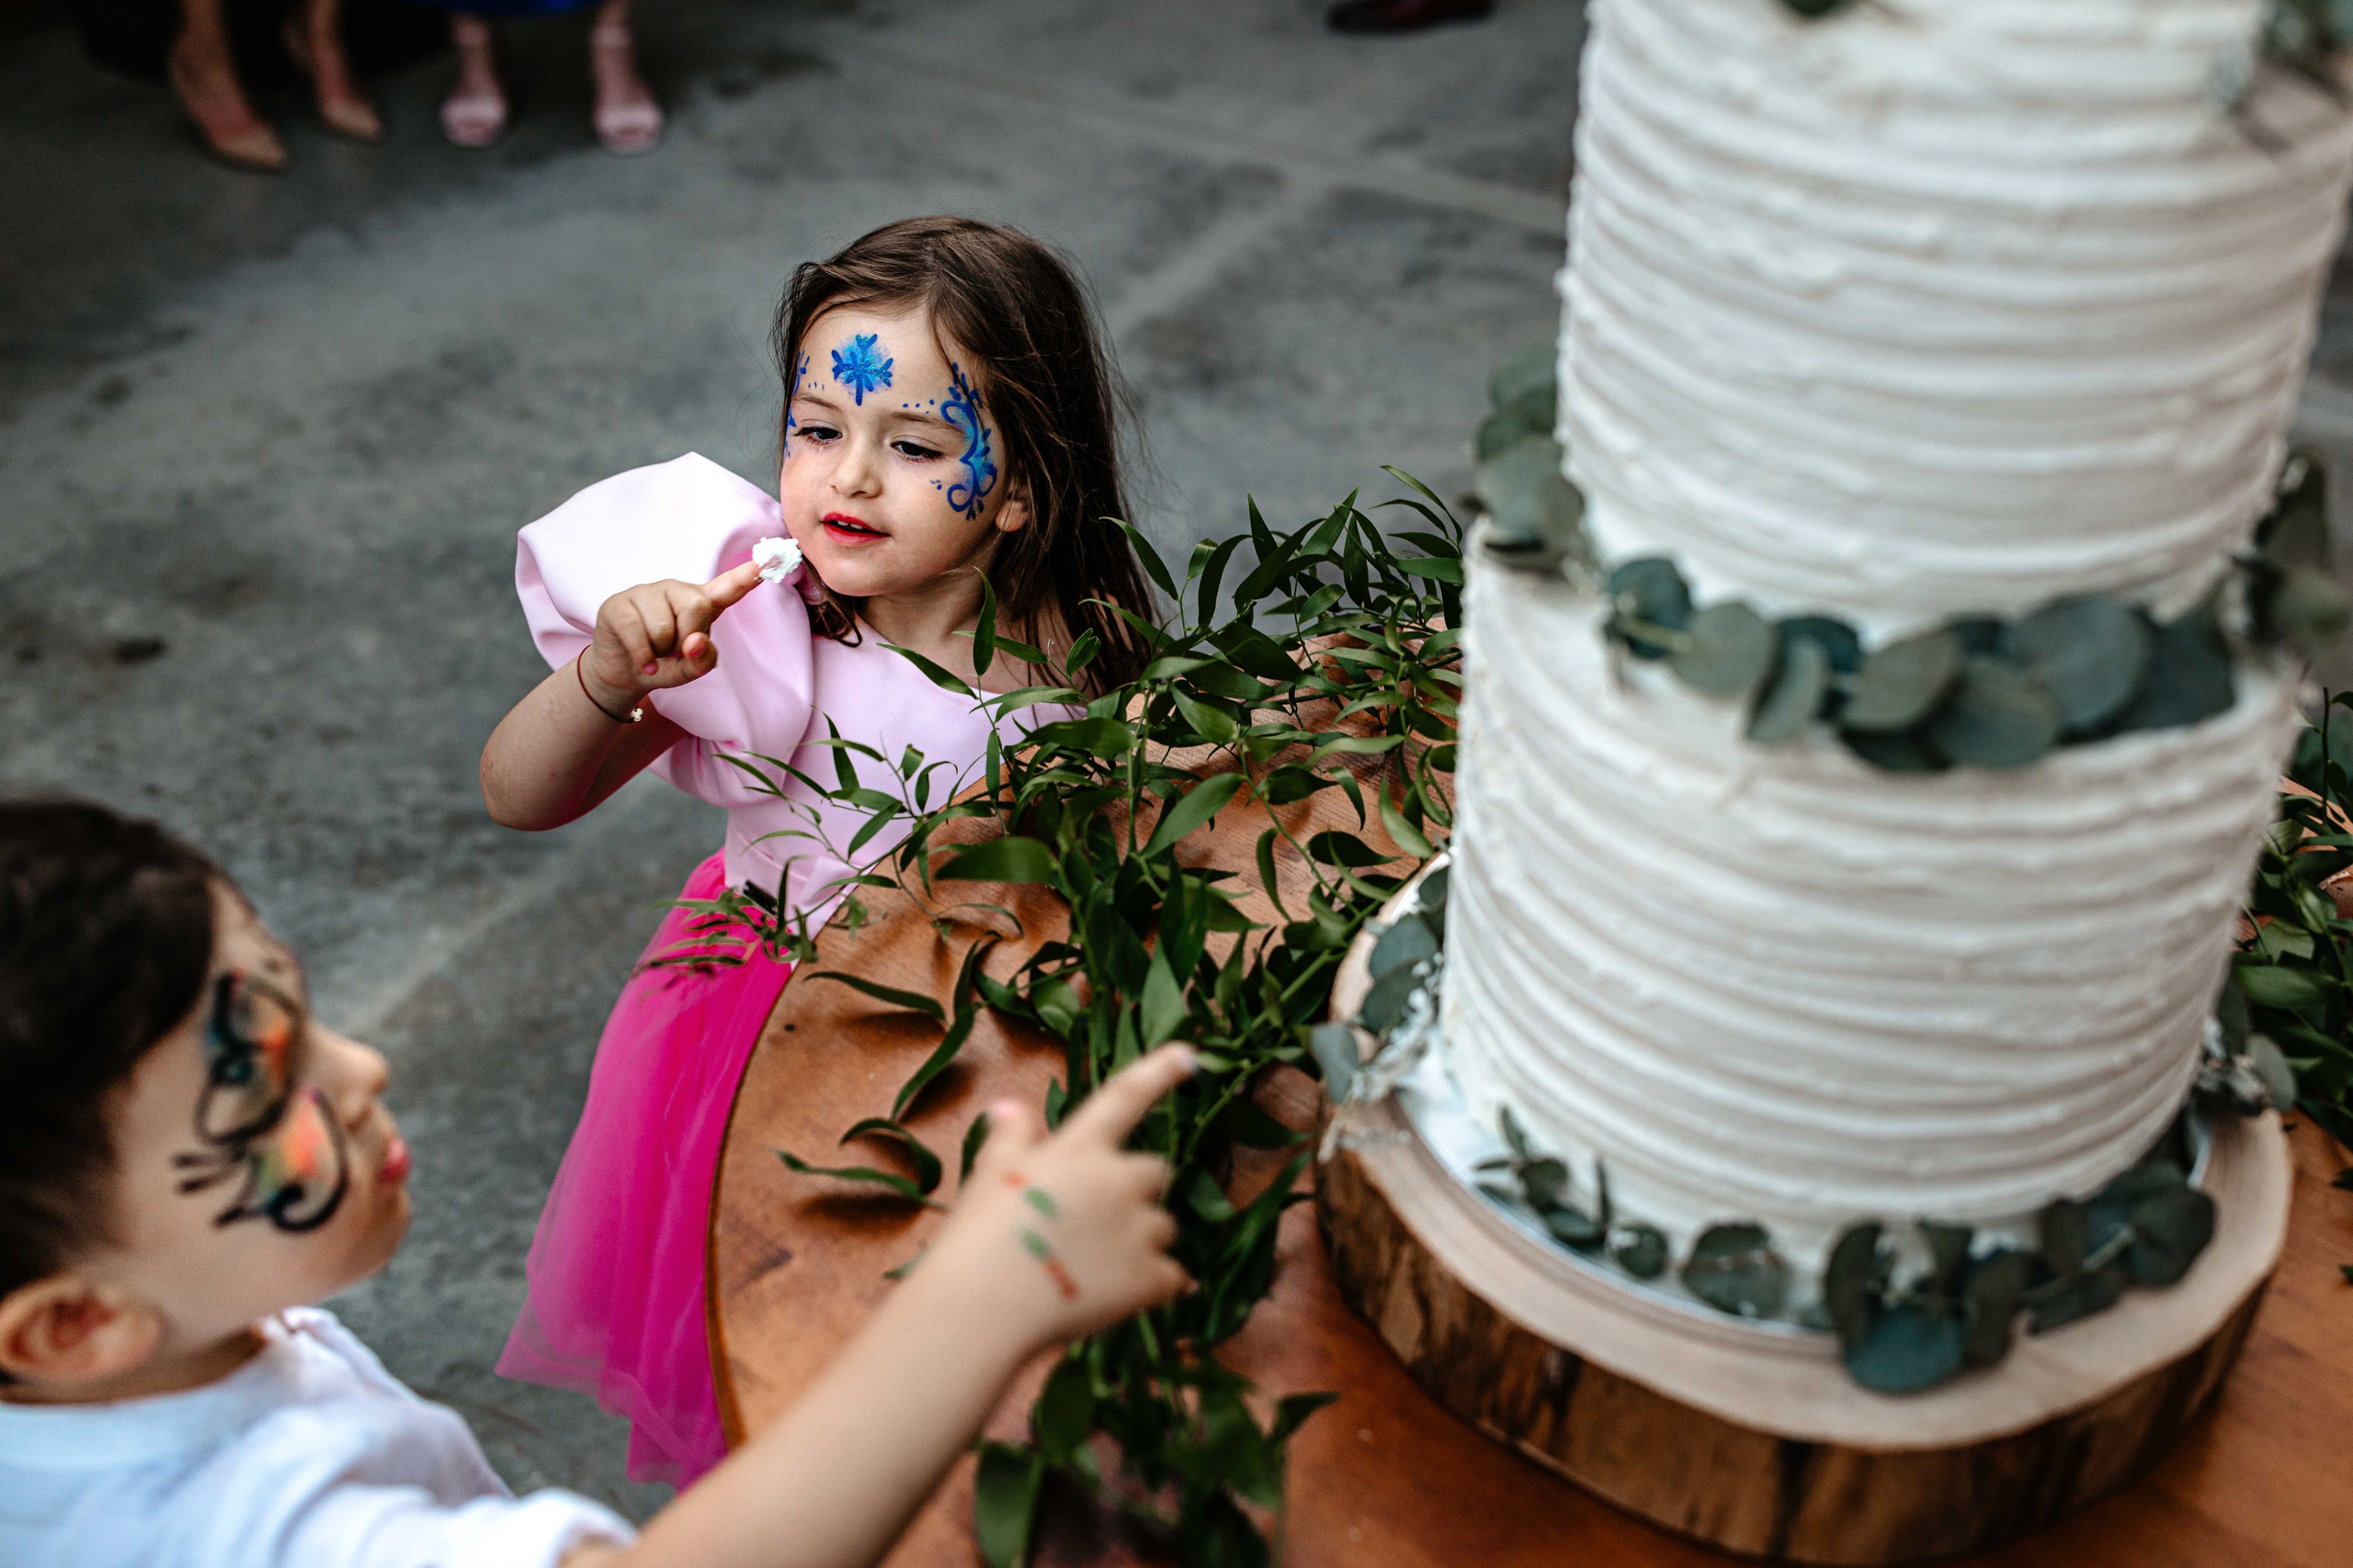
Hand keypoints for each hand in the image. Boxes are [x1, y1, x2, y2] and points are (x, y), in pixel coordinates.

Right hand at [582, 560, 764, 710]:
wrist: (622, 673)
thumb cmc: (663, 663)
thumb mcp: (689, 670)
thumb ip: (702, 660)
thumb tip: (694, 642)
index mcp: (701, 602)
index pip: (728, 586)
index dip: (748, 574)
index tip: (773, 557)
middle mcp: (675, 590)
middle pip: (696, 607)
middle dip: (686, 639)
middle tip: (674, 650)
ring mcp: (645, 592)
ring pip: (663, 626)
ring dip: (660, 651)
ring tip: (654, 651)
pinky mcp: (619, 604)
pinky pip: (637, 632)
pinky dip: (643, 657)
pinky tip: (643, 662)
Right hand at [929, 1045, 1196, 1351]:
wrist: (987, 1303)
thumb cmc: (980, 1233)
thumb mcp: (989, 1172)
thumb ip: (1010, 1136)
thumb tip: (1009, 1107)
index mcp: (1081, 1149)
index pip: (1124, 1097)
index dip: (1159, 1072)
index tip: (1191, 1053)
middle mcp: (1120, 1180)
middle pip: (1155, 1172)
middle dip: (1137, 1191)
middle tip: (1099, 1221)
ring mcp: (1139, 1230)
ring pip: (1165, 1227)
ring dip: (1145, 1241)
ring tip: (1100, 1268)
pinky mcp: (1150, 1279)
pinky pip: (1174, 1278)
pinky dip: (1160, 1285)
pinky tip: (1130, 1297)